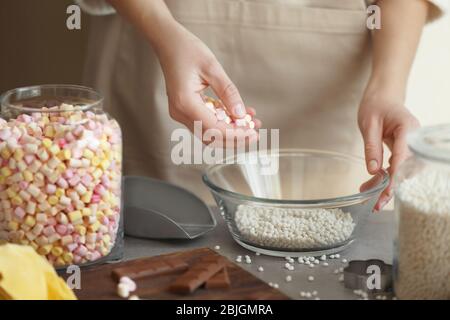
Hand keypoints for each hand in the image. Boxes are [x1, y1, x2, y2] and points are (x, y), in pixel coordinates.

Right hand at [154, 22, 260, 142]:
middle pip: (211, 137)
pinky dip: (223, 122)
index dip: (234, 135)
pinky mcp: (185, 109)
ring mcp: (181, 112)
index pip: (213, 129)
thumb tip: (241, 115)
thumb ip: (227, 93)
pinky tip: (240, 116)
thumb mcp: (212, 68)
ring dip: (230, 132)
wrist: (168, 42)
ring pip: (209, 133)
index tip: (252, 134)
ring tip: (251, 124)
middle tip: (255, 135)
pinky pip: (206, 122)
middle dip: (234, 139)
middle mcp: (180, 112)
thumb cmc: (187, 50)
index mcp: (185, 103)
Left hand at [358, 94, 419, 210]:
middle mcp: (415, 139)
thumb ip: (371, 147)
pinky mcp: (405, 151)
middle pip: (407, 168)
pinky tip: (370, 187)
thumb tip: (373, 171)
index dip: (397, 173)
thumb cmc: (376, 105)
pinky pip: (397, 168)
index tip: (388, 189)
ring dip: (387, 187)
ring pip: (402, 172)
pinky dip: (384, 179)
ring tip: (371, 201)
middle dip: (393, 187)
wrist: (384, 96)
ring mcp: (412, 146)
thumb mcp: (368, 124)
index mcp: (408, 128)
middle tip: (377, 203)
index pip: (405, 154)